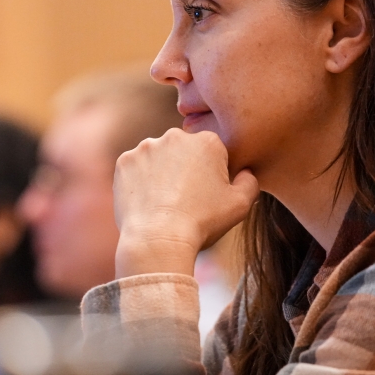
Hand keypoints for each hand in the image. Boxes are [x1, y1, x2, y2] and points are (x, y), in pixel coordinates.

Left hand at [113, 128, 259, 277]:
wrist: (158, 239)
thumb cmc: (202, 222)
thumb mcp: (241, 205)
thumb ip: (250, 181)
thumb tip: (245, 172)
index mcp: (207, 141)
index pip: (213, 154)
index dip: (212, 177)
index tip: (206, 196)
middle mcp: (175, 136)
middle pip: (184, 153)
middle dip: (186, 170)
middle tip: (185, 200)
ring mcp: (146, 147)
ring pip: (158, 159)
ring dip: (161, 174)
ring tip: (164, 203)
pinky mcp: (125, 161)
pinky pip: (136, 168)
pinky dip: (140, 182)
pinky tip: (147, 201)